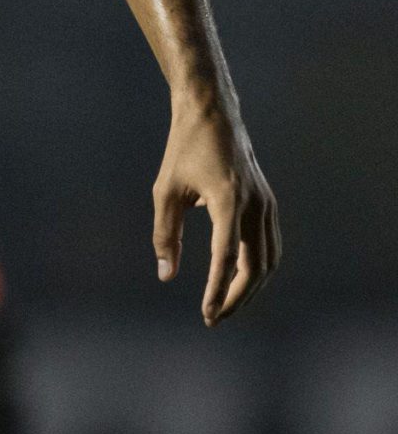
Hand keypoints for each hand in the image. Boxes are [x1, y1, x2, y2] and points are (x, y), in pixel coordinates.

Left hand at [152, 98, 278, 323]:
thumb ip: (166, 235)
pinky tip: (237, 280)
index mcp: (228, 200)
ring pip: (268, 259)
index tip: (205, 315)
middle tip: (213, 318)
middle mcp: (255, 205)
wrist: (213, 114)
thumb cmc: (183, 149)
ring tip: (224, 306)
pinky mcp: (267, 203)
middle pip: (255, 267)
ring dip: (249, 287)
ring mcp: (266, 204)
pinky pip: (268, 245)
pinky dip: (257, 268)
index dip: (215, 290)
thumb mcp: (165, 191)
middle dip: (236, 298)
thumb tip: (166, 276)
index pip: (225, 258)